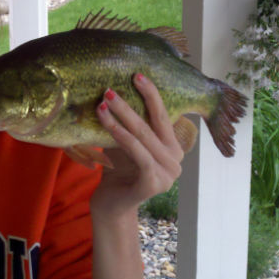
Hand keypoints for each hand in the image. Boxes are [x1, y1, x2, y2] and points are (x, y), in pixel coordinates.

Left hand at [90, 73, 183, 219]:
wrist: (111, 203)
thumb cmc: (118, 168)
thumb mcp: (126, 141)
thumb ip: (130, 122)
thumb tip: (116, 89)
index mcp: (173, 147)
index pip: (163, 116)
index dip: (151, 94)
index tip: (137, 75)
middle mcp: (177, 160)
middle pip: (152, 123)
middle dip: (130, 102)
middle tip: (110, 88)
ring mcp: (168, 174)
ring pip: (142, 137)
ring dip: (120, 117)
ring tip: (102, 103)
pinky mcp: (154, 183)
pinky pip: (137, 152)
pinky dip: (121, 135)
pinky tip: (108, 124)